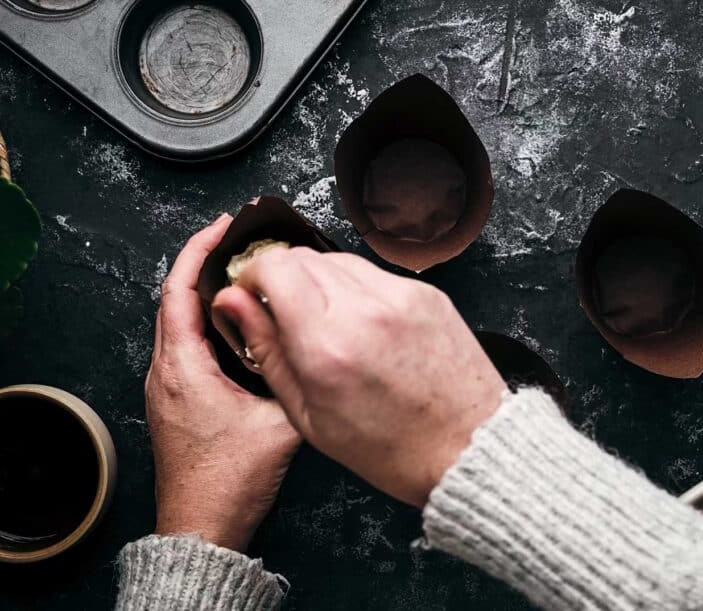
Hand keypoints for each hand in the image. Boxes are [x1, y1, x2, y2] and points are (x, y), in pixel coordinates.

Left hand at [146, 215, 301, 550]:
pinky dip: (208, 322)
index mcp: (182, 368)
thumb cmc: (229, 481)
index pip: (179, 290)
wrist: (202, 527)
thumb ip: (296, 377)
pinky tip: (239, 324)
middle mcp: (165, 372)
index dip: (200, 250)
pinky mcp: (176, 401)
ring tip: (243, 273)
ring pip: (179, 322)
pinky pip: (186, 345)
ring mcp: (167, 387)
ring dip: (205, 293)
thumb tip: (314, 342)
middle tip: (239, 240)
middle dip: (204, 263)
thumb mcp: (279, 424)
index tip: (225, 225)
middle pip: (175, 299)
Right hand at [212, 250, 505, 507]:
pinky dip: (356, 288)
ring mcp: (401, 295)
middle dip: (280, 276)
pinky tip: (360, 324)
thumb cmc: (389, 448)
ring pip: (338, 258)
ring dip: (318, 279)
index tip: (250, 295)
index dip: (251, 275)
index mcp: (327, 345)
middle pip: (302, 256)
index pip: (273, 266)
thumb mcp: (308, 415)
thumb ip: (266, 349)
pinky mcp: (427, 293)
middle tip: (281, 310)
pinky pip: (374, 273)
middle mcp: (365, 309)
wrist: (468, 447)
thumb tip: (232, 301)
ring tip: (323, 322)